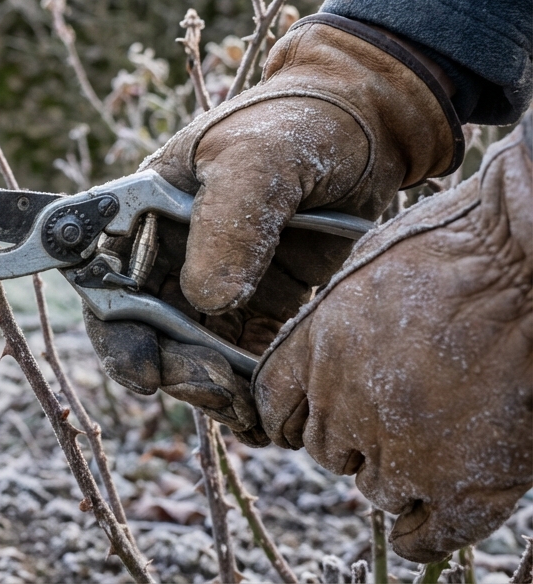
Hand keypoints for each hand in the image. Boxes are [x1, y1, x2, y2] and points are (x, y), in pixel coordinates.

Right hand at [85, 15, 460, 442]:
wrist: (374, 128)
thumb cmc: (300, 121)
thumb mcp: (260, 158)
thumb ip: (228, 222)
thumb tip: (205, 298)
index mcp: (143, 213)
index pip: (104, 280)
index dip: (114, 331)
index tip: (144, 368)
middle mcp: (169, 255)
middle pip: (143, 331)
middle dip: (168, 369)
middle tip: (211, 387)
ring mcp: (215, 285)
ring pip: (189, 356)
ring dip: (209, 388)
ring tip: (246, 402)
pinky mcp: (261, 309)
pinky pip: (240, 362)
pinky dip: (248, 389)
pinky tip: (269, 401)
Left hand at [255, 114, 532, 562]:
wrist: (528, 265)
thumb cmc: (466, 245)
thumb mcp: (374, 266)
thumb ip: (346, 316)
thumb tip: (343, 338)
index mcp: (315, 343)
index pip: (274, 402)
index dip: (296, 413)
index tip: (313, 415)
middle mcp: (341, 401)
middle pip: (326, 449)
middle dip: (356, 441)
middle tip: (400, 422)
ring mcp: (396, 448)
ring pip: (374, 490)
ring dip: (397, 477)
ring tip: (435, 449)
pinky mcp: (457, 485)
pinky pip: (423, 536)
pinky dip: (422, 532)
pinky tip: (434, 515)